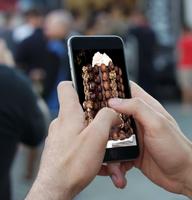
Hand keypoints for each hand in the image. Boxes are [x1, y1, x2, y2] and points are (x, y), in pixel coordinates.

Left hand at [26, 81, 124, 199]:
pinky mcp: (62, 148)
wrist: (55, 190)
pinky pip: (79, 143)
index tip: (90, 87)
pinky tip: (100, 163)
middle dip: (97, 117)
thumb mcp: (97, 136)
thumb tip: (113, 112)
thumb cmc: (73, 164)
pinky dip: (90, 150)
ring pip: (82, 130)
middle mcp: (62, 123)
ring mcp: (61, 136)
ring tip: (108, 152)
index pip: (66, 87)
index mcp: (68, 114)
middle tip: (110, 126)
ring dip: (96, 139)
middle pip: (80, 110)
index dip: (77, 83)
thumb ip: (106, 117)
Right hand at [109, 81, 191, 196]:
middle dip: (103, 116)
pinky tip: (117, 167)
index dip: (114, 86)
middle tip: (93, 122)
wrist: (182, 175)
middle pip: (115, 111)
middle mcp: (138, 119)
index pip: (128, 89)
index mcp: (146, 108)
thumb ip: (137, 108)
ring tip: (106, 153)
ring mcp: (133, 135)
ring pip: (112, 132)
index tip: (99, 89)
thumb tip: (114, 101)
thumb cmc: (176, 148)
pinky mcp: (131, 149)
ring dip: (107, 142)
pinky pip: (116, 150)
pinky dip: (114, 159)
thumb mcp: (157, 124)